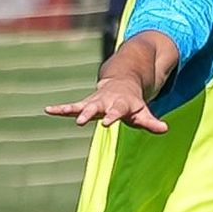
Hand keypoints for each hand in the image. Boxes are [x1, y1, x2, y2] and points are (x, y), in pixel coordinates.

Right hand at [44, 77, 167, 132]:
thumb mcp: (143, 112)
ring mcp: (94, 101)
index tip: (106, 122)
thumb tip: (165, 129)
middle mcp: (106, 101)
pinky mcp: (86, 103)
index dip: (112, 116)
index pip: (117, 111)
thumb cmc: (133, 103)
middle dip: (88, 112)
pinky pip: (71, 106)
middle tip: (79, 121)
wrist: (123, 82)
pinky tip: (47, 109)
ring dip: (69, 109)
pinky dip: (60, 108)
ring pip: (81, 105)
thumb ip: (152, 122)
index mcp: (121, 104)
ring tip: (54, 111)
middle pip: (96, 107)